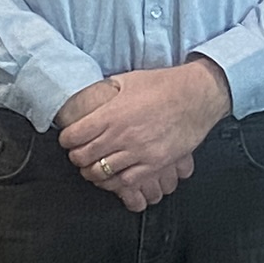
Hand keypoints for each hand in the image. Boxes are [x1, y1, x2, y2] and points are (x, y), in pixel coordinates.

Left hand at [58, 61, 229, 213]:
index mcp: (111, 114)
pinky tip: (116, 175)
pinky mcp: (154, 163)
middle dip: (77, 157)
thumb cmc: (164, 85)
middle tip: (79, 154)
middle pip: (83, 157)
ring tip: (94, 167)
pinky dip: (117, 181)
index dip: (67, 139)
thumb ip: (105, 92)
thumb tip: (90, 98)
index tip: (69, 139)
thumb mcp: (127, 80)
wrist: (196, 96)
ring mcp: (138, 152)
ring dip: (94, 171)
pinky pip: (126, 181)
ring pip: (101, 173)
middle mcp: (121, 136)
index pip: (73, 136)